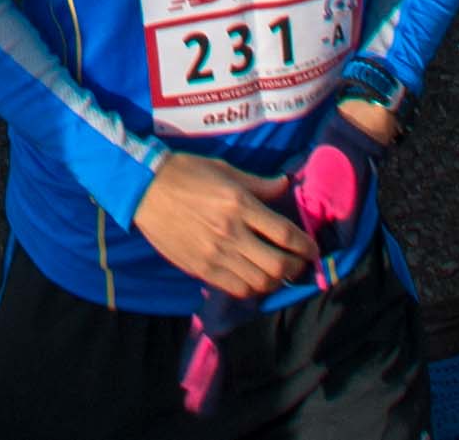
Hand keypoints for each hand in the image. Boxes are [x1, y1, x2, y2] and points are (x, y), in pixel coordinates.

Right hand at [132, 151, 319, 301]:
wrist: (145, 189)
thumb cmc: (187, 173)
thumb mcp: (226, 169)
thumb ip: (259, 184)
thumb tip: (286, 185)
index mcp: (240, 204)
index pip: (285, 234)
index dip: (306, 246)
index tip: (313, 250)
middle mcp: (231, 232)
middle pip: (278, 264)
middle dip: (296, 268)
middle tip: (299, 264)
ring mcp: (215, 254)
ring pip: (259, 282)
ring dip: (275, 281)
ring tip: (278, 274)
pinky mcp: (201, 269)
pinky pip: (236, 289)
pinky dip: (252, 289)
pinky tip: (254, 279)